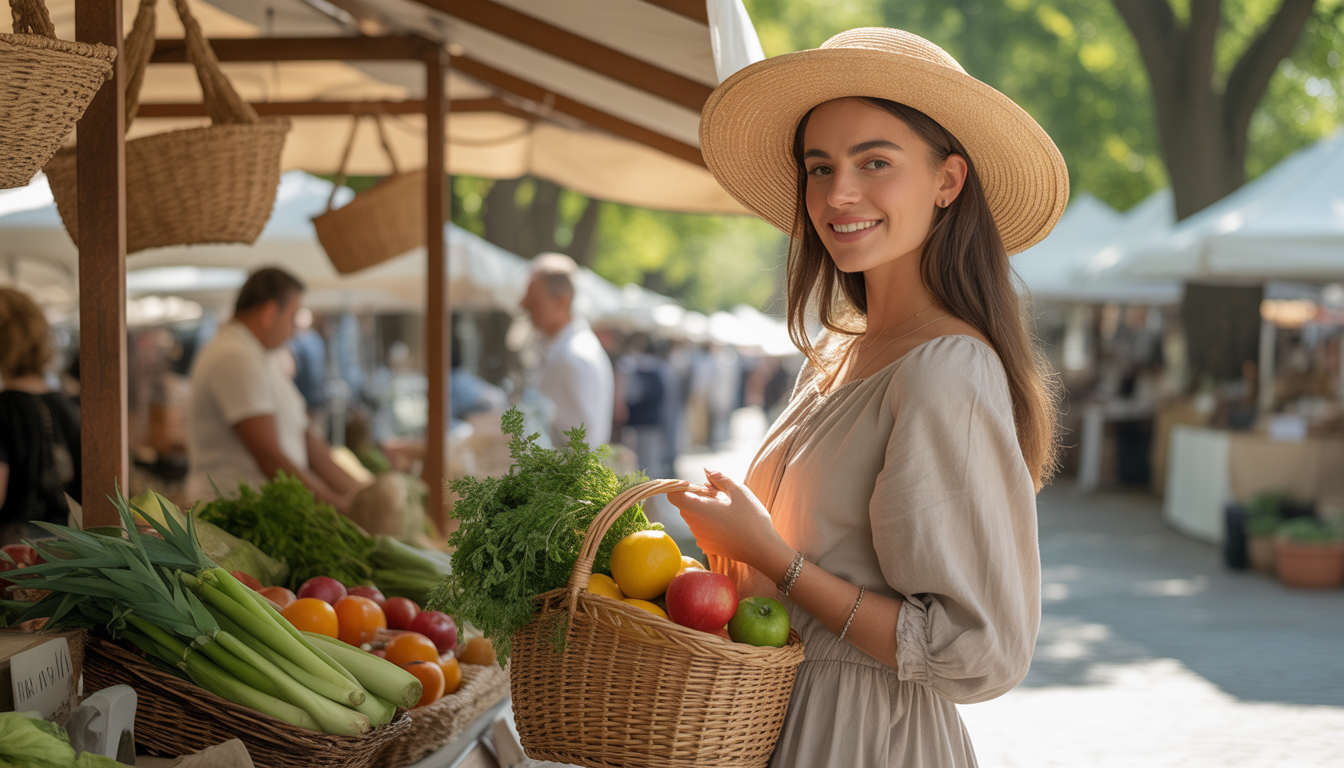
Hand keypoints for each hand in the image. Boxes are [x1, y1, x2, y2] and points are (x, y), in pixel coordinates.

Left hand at [667, 469, 789, 576]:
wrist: (762, 550)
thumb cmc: (751, 519)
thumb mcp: (738, 491)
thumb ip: (719, 478)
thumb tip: (706, 470)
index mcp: (697, 509)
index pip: (673, 495)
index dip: (681, 486)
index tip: (698, 485)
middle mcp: (693, 525)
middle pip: (685, 505)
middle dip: (699, 496)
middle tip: (721, 495)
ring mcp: (699, 538)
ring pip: (694, 516)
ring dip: (705, 509)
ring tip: (728, 510)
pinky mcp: (707, 546)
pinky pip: (702, 529)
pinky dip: (710, 522)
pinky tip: (729, 523)